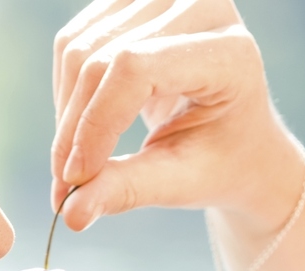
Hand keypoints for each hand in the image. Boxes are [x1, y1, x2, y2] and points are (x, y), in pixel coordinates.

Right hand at [51, 0, 304, 236]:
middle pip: (100, 58)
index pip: (136, 68)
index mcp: (228, 53)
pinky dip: (68, 95)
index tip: (77, 179)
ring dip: (66, 114)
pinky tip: (86, 129)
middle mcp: (200, 7)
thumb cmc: (221, 161)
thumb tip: (70, 215)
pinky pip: (73, 43)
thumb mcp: (183, 182)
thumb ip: (129, 190)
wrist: (238, 138)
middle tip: (67, 186)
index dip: (96, 123)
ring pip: (78, 49)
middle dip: (74, 129)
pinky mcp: (132, 2)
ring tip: (80, 164)